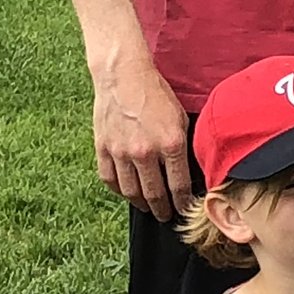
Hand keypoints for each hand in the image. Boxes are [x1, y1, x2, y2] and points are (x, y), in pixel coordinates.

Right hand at [93, 47, 191, 219]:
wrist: (124, 76)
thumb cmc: (158, 95)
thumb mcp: (182, 118)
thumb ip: (184, 146)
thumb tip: (191, 171)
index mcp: (170, 143)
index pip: (179, 185)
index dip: (183, 203)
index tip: (186, 211)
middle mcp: (145, 152)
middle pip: (154, 194)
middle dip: (163, 209)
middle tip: (167, 217)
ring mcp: (121, 152)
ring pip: (130, 191)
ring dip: (141, 204)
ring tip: (149, 209)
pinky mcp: (102, 149)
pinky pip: (109, 180)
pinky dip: (119, 191)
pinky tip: (127, 193)